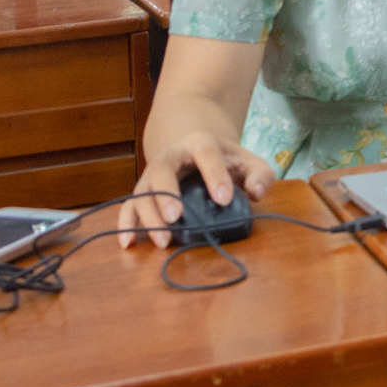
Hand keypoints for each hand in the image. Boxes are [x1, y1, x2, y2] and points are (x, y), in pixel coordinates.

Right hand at [118, 133, 274, 248]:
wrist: (198, 151)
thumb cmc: (227, 161)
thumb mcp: (250, 163)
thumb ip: (260, 175)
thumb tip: (256, 192)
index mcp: (201, 143)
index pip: (206, 153)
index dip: (215, 175)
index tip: (223, 199)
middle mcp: (171, 155)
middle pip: (162, 169)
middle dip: (167, 194)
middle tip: (175, 218)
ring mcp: (153, 173)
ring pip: (142, 190)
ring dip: (148, 216)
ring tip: (162, 240)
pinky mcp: (143, 191)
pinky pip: (129, 205)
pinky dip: (126, 223)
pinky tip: (128, 242)